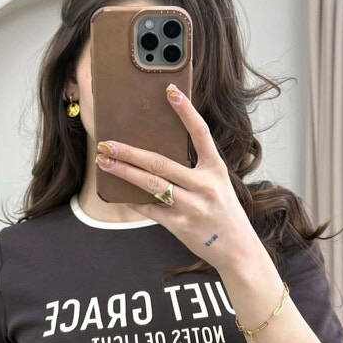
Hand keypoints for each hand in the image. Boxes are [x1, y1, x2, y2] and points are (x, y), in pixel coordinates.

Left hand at [95, 83, 260, 269]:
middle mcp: (205, 186)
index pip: (200, 134)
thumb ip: (195, 170)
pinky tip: (117, 193)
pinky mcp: (180, 226)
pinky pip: (150, 209)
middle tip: (106, 143)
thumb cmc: (224, 214)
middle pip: (160, 163)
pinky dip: (132, 201)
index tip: (170, 92)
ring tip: (104, 162)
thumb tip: (156, 155)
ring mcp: (192, 207)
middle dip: (129, 152)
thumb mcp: (218, 185)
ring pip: (150, 185)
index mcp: (216, 170)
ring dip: (123, 172)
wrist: (238, 250)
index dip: (186, 111)